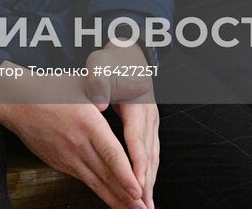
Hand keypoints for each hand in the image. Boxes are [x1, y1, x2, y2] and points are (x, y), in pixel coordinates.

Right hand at [0, 69, 145, 208]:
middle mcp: (78, 144)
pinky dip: (99, 191)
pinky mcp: (60, 163)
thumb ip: (103, 95)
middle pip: (107, 175)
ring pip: (96, 183)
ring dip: (115, 200)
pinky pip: (84, 180)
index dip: (125, 175)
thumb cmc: (49, 91)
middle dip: (127, 196)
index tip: (138, 190)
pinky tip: (110, 199)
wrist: (17, 103)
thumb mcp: (81, 86)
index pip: (111, 154)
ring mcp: (68, 157)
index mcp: (87, 124)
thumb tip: (124, 94)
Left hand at [85, 45, 157, 207]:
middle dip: (146, 182)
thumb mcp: (103, 66)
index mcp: (138, 104)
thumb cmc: (113, 62)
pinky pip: (150, 155)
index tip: (135, 182)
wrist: (128, 57)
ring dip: (149, 182)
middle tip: (141, 205)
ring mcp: (152, 123)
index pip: (137, 139)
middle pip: (148, 154)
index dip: (137, 163)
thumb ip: (99, 82)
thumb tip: (99, 104)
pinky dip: (148, 174)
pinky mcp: (149, 129)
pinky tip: (144, 189)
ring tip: (145, 205)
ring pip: (153, 157)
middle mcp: (149, 116)